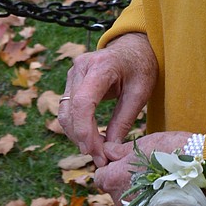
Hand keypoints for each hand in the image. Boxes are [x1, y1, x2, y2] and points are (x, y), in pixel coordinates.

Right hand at [58, 34, 158, 166]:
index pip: (83, 103)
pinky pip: (67, 109)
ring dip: (77, 136)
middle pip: (70, 111)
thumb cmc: (141, 66)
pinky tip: (91, 139)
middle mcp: (80, 67)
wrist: (133, 46)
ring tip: (98, 152)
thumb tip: (110, 150)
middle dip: (82, 139)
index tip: (97, 152)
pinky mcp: (71, 81)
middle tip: (100, 159)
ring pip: (65, 113)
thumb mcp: (140, 93)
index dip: (85, 131)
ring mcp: (72, 73)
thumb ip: (124, 120)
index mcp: (101, 66)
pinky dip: (76, 127)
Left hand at [94, 130, 193, 205]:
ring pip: (129, 201)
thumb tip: (106, 150)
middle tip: (144, 166)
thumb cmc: (170, 152)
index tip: (125, 160)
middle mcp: (120, 200)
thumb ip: (119, 151)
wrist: (202, 172)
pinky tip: (163, 189)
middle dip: (123, 179)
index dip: (111, 166)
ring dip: (137, 190)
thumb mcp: (142, 145)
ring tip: (157, 178)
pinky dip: (150, 201)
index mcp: (113, 179)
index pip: (100, 175)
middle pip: (113, 189)